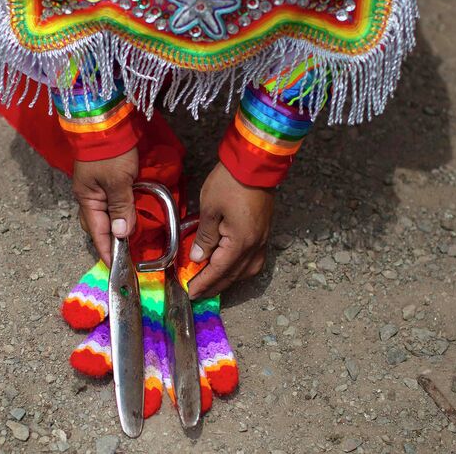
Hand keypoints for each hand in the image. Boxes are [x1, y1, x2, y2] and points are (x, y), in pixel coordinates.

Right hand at [73, 148, 138, 265]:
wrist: (105, 120)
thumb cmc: (111, 152)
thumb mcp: (119, 181)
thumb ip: (121, 208)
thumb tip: (121, 234)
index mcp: (87, 198)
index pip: (97, 232)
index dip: (106, 250)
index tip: (115, 267)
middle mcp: (87, 195)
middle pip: (97, 225)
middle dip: (108, 241)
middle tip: (124, 255)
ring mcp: (94, 186)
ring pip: (104, 214)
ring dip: (114, 227)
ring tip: (127, 240)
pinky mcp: (103, 178)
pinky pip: (109, 202)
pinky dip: (118, 212)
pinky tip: (127, 217)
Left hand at [187, 162, 274, 298]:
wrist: (255, 163)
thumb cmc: (229, 183)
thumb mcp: (210, 209)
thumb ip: (204, 237)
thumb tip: (198, 258)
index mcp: (240, 242)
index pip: (219, 271)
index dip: (204, 283)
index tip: (190, 292)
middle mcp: (255, 246)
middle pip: (234, 275)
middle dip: (215, 286)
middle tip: (198, 293)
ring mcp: (262, 240)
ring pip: (247, 270)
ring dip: (229, 279)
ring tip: (212, 282)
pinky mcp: (264, 232)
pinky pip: (253, 260)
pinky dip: (240, 269)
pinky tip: (230, 267)